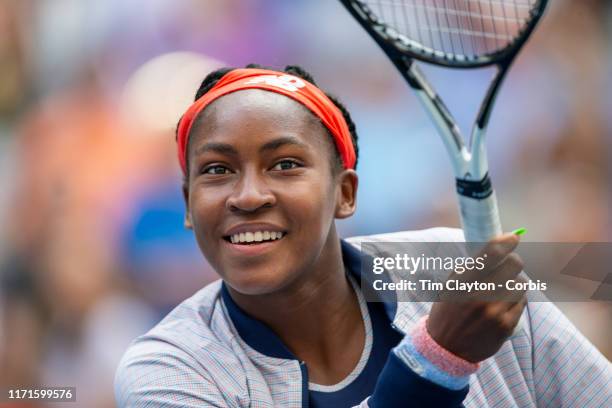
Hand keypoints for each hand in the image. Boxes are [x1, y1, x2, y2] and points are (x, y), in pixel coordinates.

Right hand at [427, 233, 526, 362]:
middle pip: (514, 265)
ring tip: (503, 289)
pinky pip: (521, 303)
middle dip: (514, 261)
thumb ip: (472, 267)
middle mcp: (479, 294)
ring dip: (515, 282)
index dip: (506, 241)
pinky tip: (503, 305)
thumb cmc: (449, 310)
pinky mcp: (506, 326)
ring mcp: (494, 312)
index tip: (514, 237)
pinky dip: (515, 300)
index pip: (492, 253)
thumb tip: (500, 246)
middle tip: (509, 265)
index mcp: (462, 281)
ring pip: (521, 284)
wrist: (446, 347)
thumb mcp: (451, 285)